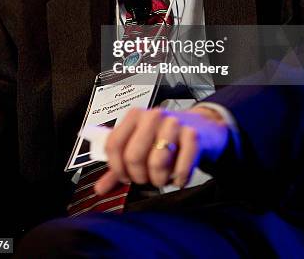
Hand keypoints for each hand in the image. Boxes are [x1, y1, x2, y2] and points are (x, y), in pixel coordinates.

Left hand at [94, 106, 228, 194]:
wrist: (203, 126)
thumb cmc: (168, 138)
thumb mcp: (141, 146)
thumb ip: (120, 166)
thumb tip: (100, 188)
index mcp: (135, 116)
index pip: (113, 145)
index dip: (117, 168)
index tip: (126, 176)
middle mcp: (153, 116)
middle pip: (133, 156)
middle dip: (140, 176)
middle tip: (148, 177)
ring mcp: (174, 123)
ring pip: (157, 162)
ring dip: (161, 179)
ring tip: (165, 175)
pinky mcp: (193, 135)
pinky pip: (182, 167)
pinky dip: (180, 179)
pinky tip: (180, 176)